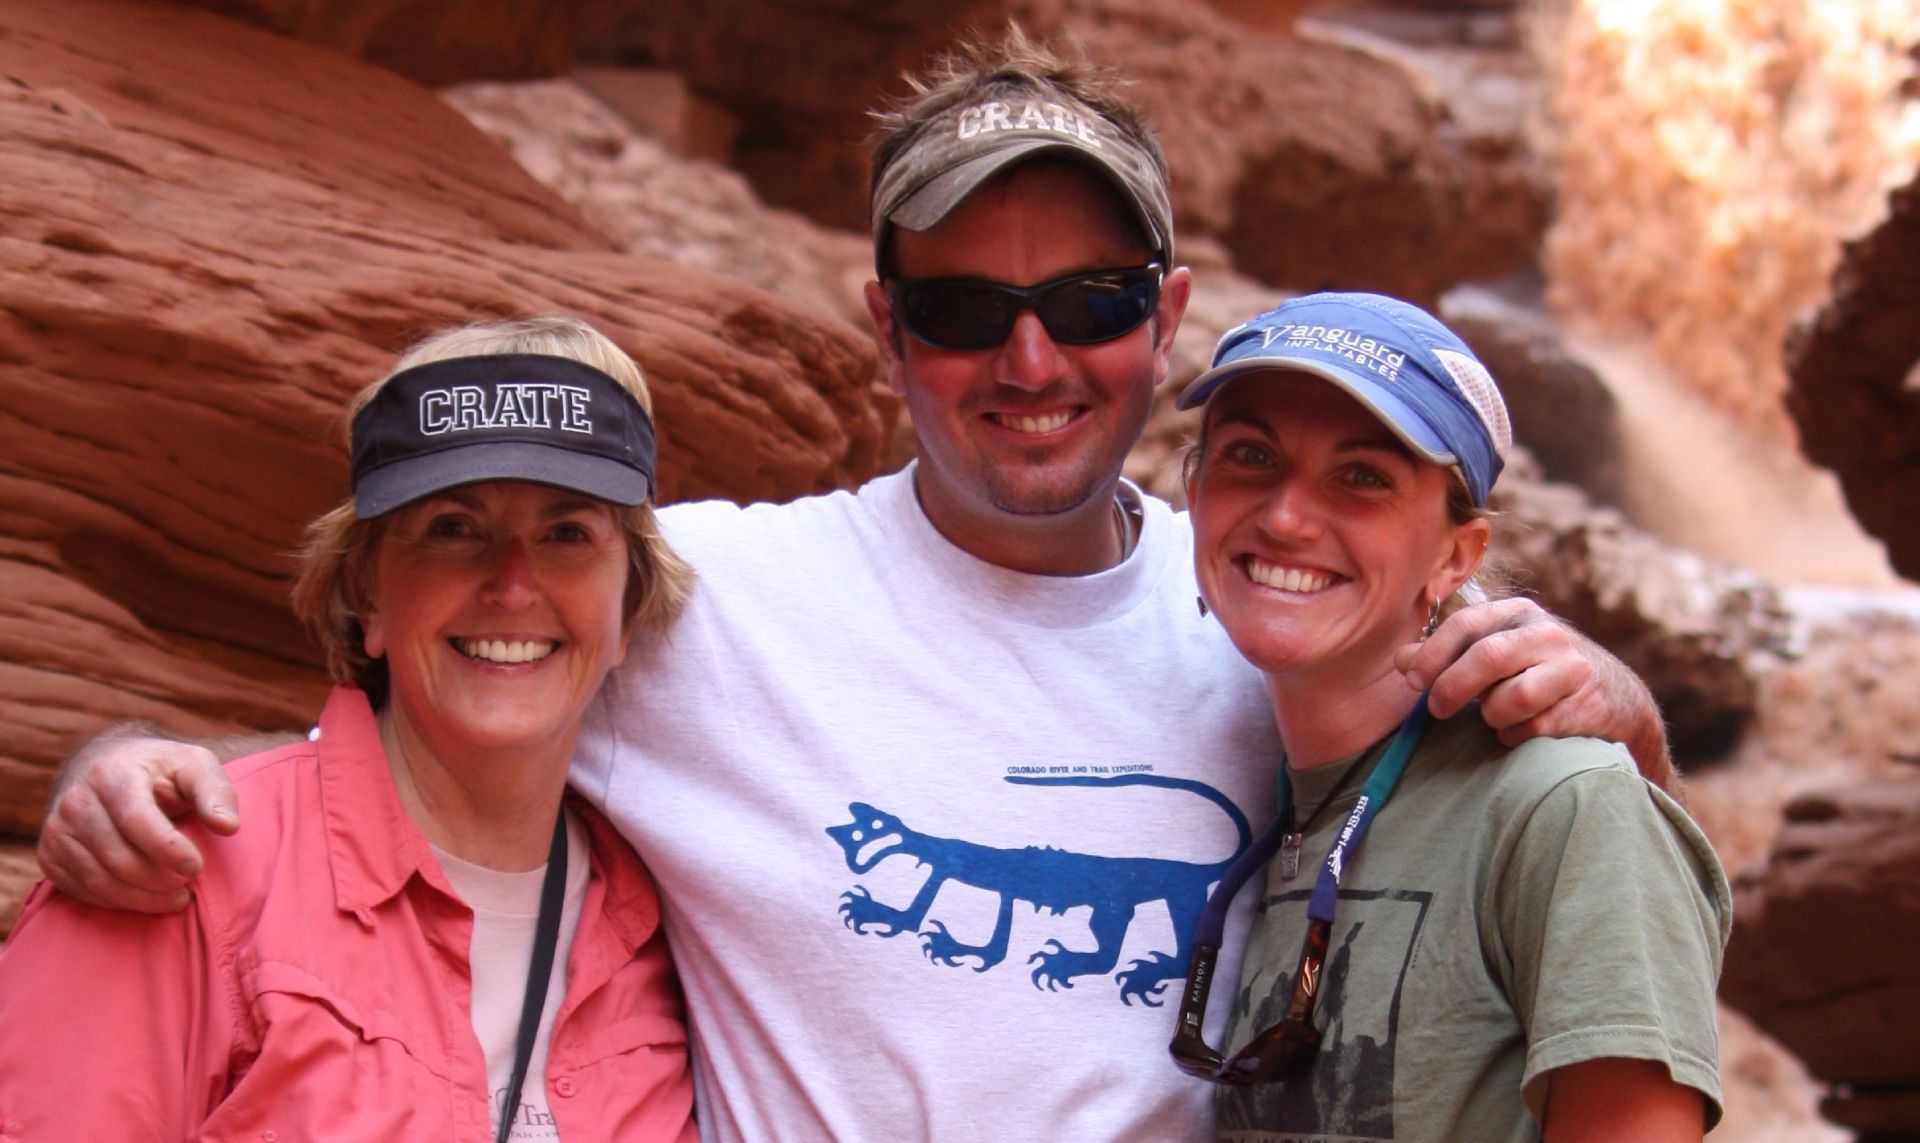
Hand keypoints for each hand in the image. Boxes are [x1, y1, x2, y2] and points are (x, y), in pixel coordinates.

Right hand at [36, 725, 238, 911]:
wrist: (105, 767)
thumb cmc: (161, 770)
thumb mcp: (194, 765)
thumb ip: (216, 792)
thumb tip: (228, 826)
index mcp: (112, 774)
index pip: (136, 821)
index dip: (168, 850)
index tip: (196, 867)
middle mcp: (76, 801)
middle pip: (119, 858)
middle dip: (161, 880)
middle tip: (190, 884)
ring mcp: (57, 830)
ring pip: (100, 881)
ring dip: (143, 898)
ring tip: (177, 896)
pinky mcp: (50, 855)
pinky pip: (84, 891)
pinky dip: (119, 901)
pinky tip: (146, 895)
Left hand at [1394, 598, 1675, 789]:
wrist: (1615, 700)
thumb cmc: (1538, 673)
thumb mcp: (1497, 653)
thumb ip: (1448, 655)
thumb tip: (1400, 660)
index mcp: (1518, 614)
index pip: (1466, 624)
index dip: (1433, 654)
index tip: (1412, 681)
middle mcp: (1548, 634)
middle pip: (1487, 658)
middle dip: (1453, 688)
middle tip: (1436, 709)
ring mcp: (1572, 668)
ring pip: (1512, 698)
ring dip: (1492, 716)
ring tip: (1494, 718)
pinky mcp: (1588, 705)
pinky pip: (1533, 729)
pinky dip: (1516, 736)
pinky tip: (1522, 731)